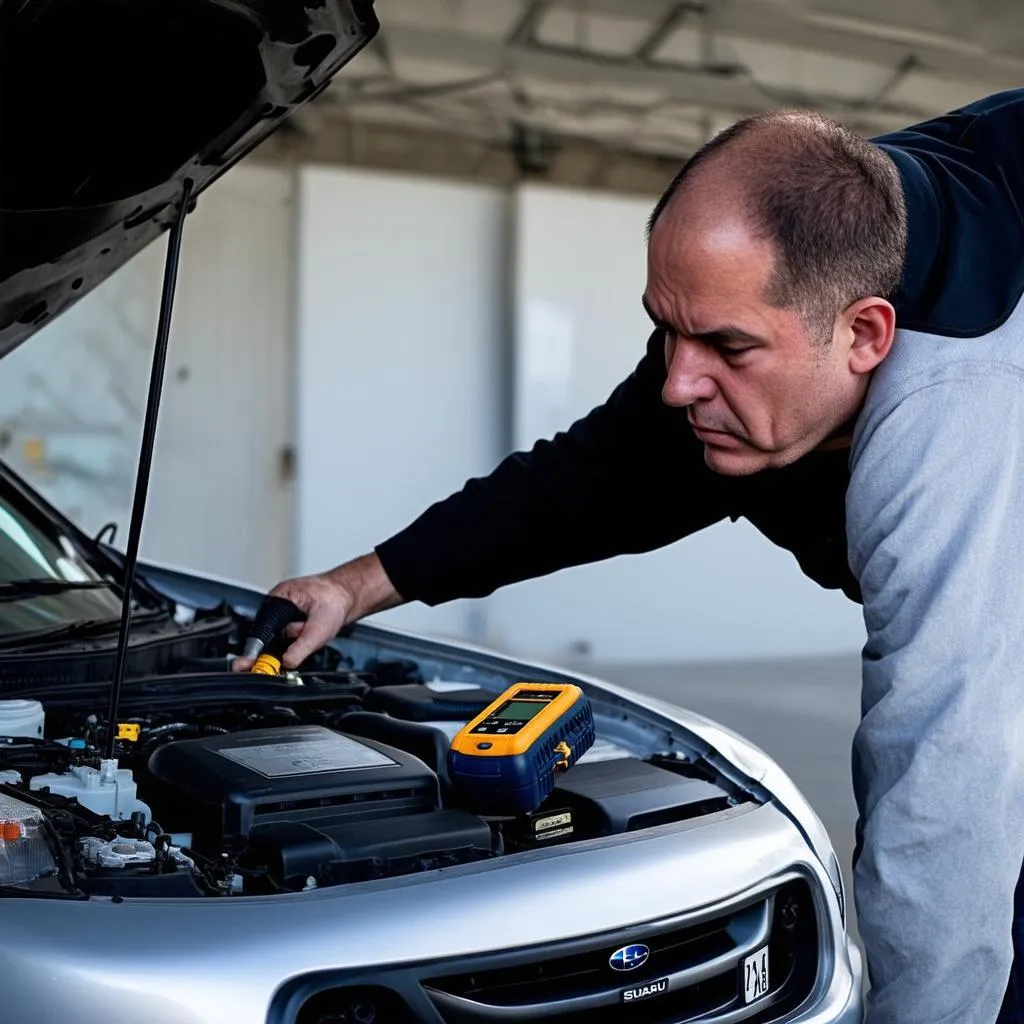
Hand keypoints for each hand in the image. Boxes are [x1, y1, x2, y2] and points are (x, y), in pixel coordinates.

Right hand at [231, 553, 402, 671]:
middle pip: (270, 637)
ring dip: (297, 639)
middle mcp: (275, 603)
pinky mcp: (286, 618)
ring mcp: (280, 610)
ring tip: (313, 626)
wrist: (345, 594)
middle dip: (289, 642)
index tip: (243, 665)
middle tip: (308, 631)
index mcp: (279, 598)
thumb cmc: (334, 601)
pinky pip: (286, 636)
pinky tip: (310, 628)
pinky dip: (298, 637)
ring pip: (280, 638)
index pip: (262, 630)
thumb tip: (286, 663)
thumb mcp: (321, 629)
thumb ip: (301, 648)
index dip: (253, 651)